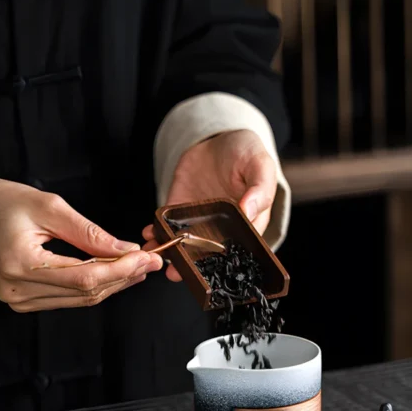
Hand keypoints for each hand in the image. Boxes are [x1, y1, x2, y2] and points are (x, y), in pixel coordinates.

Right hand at [0, 178, 162, 311]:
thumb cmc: (2, 202)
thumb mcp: (49, 207)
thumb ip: (90, 233)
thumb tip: (126, 250)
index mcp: (21, 264)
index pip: (85, 277)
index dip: (122, 270)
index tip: (148, 258)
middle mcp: (19, 290)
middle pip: (87, 292)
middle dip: (125, 277)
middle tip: (153, 262)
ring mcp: (20, 299)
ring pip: (82, 299)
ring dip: (115, 284)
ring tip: (141, 267)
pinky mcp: (25, 300)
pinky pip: (70, 298)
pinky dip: (97, 286)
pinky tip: (116, 274)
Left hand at [142, 129, 276, 281]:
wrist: (219, 138)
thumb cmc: (247, 152)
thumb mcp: (261, 165)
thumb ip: (260, 189)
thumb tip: (250, 212)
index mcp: (248, 223)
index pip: (237, 249)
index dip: (222, 261)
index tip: (208, 268)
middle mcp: (223, 228)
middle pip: (208, 253)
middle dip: (190, 265)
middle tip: (175, 272)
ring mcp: (200, 220)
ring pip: (185, 244)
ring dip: (170, 252)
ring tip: (158, 254)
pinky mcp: (181, 208)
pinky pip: (168, 224)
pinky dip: (158, 231)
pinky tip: (150, 234)